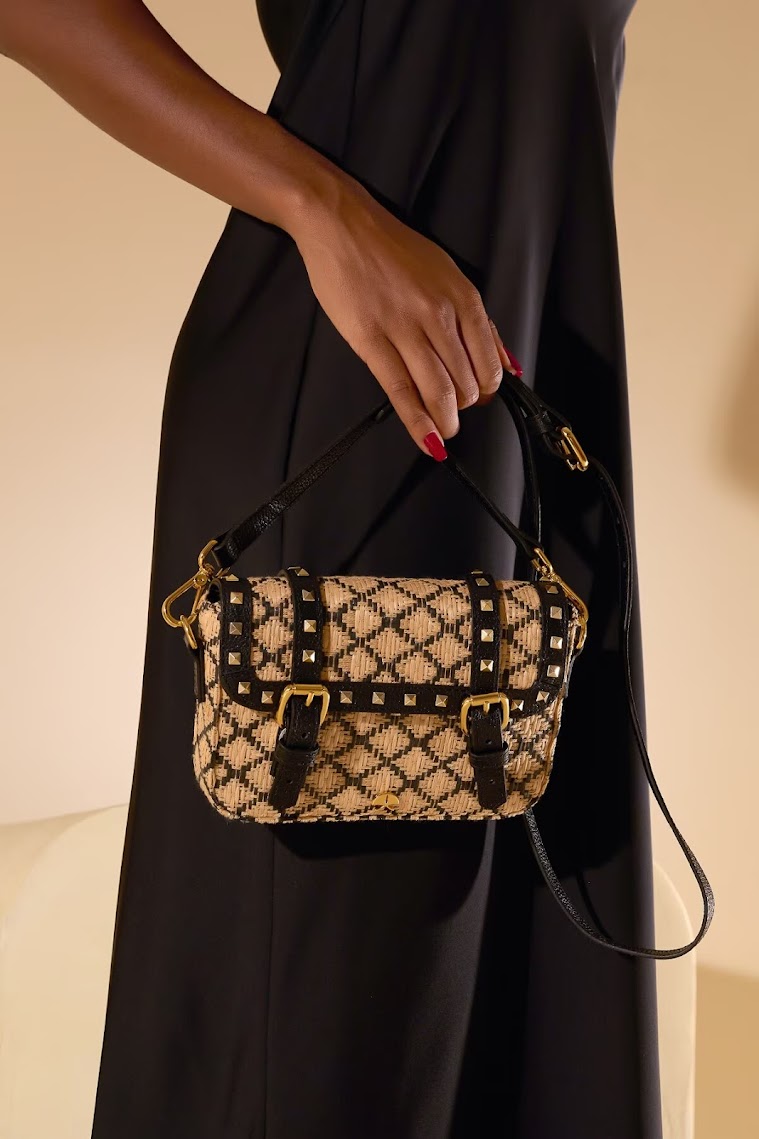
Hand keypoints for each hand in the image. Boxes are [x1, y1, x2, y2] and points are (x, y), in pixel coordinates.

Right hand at [290, 174, 520, 457]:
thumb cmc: (392, 250)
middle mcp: (440, 314)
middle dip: (463, 407)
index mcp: (463, 298)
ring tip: (443, 431)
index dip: (486, 391)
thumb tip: (505, 363)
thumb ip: (477, 321)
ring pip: (439, 392)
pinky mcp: (371, 340)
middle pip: (466, 383)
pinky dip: (418, 422)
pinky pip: (401, 390)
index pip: (488, 364)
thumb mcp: (447, 275)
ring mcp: (405, 328)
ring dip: (445, 421)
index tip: (476, 398)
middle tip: (452, 411)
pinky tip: (427, 439)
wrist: (342, 223)